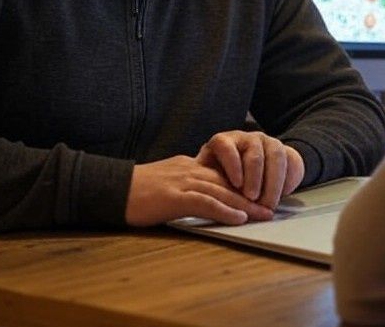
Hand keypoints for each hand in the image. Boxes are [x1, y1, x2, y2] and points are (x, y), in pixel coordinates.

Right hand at [125, 154, 274, 226]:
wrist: (112, 188)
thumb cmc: (136, 191)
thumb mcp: (167, 183)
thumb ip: (186, 186)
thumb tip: (203, 197)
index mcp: (189, 166)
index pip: (223, 175)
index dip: (244, 187)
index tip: (261, 198)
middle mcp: (190, 170)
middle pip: (228, 182)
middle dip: (253, 196)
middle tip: (272, 208)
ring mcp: (182, 182)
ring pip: (222, 191)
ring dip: (246, 205)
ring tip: (264, 215)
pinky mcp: (174, 196)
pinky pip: (205, 202)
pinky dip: (224, 211)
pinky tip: (239, 219)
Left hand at [196, 130, 304, 208]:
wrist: (247, 171)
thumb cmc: (222, 176)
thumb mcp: (211, 178)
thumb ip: (209, 184)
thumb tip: (206, 201)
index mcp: (223, 142)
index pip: (225, 145)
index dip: (231, 164)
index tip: (236, 184)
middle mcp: (246, 139)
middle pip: (254, 153)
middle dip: (255, 178)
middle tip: (253, 199)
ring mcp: (267, 143)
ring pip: (275, 157)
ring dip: (273, 183)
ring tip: (268, 204)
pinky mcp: (284, 151)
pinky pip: (290, 162)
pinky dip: (287, 181)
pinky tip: (282, 196)